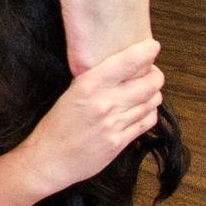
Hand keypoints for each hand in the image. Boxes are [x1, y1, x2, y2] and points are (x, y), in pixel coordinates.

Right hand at [16, 39, 163, 195]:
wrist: (49, 158)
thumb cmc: (57, 124)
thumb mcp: (72, 92)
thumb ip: (97, 80)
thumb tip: (123, 66)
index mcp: (90, 84)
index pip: (129, 61)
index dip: (147, 51)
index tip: (152, 46)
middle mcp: (105, 102)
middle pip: (149, 83)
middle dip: (156, 75)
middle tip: (152, 73)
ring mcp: (115, 124)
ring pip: (152, 102)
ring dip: (154, 94)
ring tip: (147, 91)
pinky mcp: (120, 142)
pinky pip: (147, 122)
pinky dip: (150, 113)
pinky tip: (142, 110)